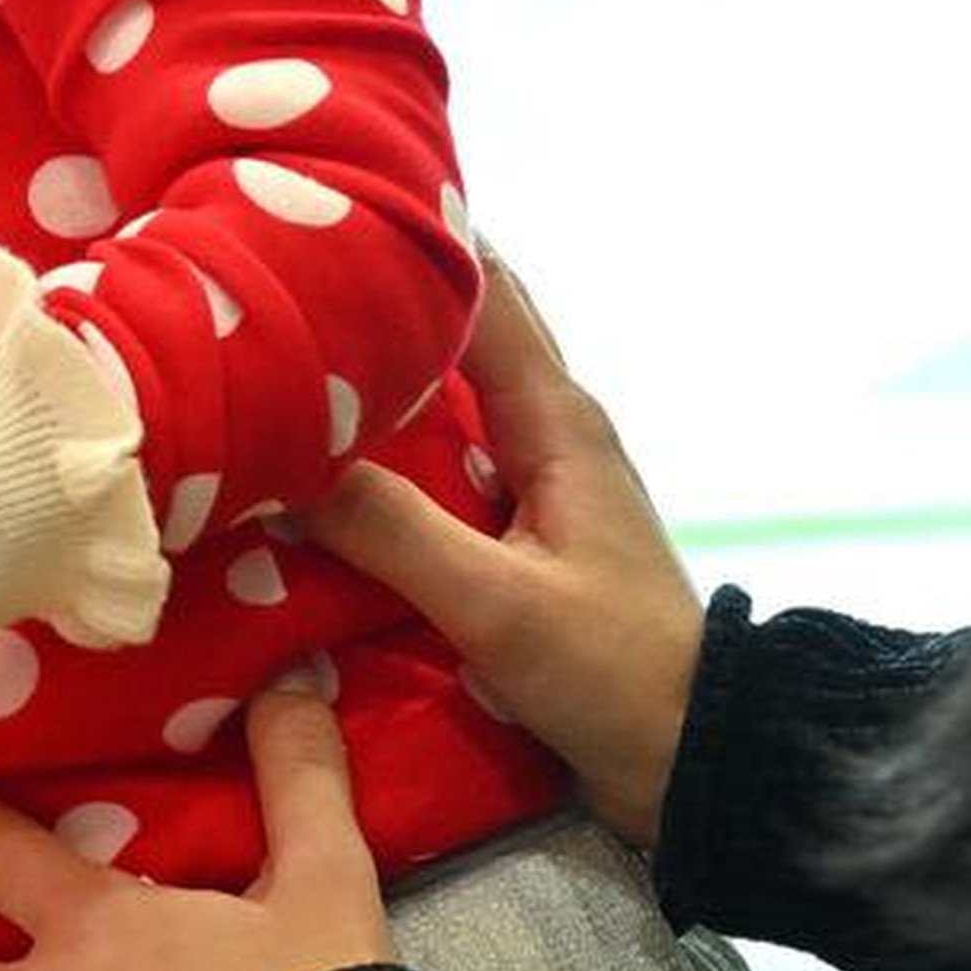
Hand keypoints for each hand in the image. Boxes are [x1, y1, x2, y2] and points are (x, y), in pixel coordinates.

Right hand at [304, 252, 701, 846]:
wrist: (697, 761)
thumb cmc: (612, 672)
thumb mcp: (494, 604)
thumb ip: (391, 530)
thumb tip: (282, 459)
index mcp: (556, 419)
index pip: (484, 290)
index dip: (411, 241)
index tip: (320, 210)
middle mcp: (550, 430)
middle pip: (459, 333)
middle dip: (380, 300)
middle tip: (274, 277)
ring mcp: (538, 481)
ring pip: (446, 400)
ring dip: (379, 378)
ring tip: (279, 356)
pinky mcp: (521, 532)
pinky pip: (442, 462)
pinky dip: (389, 446)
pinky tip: (323, 462)